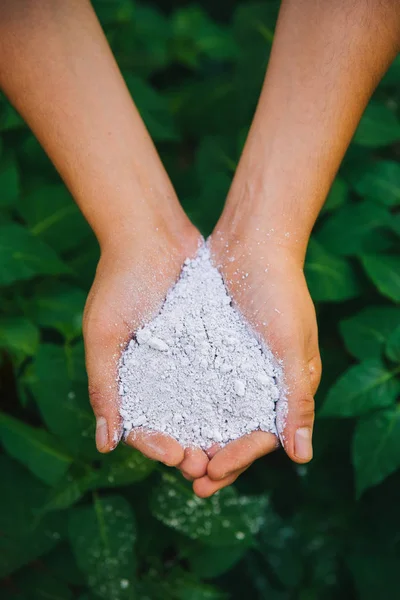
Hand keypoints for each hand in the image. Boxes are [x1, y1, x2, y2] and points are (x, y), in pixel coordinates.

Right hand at [83, 220, 209, 478]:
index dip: (158, 447)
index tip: (178, 457)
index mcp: (128, 378)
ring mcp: (185, 357)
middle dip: (193, 448)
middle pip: (176, 424)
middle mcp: (158, 373)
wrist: (151, 234)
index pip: (143, 426)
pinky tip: (246, 411)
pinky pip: (220, 374)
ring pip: (202, 405)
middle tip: (211, 466)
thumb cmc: (119, 282)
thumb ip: (104, 387)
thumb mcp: (103, 336)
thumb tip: (105, 446)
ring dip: (214, 430)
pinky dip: (230, 395)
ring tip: (231, 449)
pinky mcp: (208, 340)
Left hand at [192, 231, 320, 496]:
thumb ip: (296, 399)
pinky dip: (191, 405)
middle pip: (242, 430)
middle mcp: (268, 379)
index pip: (266, 434)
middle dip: (218, 458)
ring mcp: (242, 363)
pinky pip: (205, 384)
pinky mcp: (219, 347)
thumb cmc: (279, 290)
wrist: (253, 242)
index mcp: (292, 384)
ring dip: (202, 437)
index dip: (240, 458)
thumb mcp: (292, 346)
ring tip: (177, 458)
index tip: (210, 475)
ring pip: (220, 412)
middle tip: (191, 482)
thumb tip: (301, 457)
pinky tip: (171, 418)